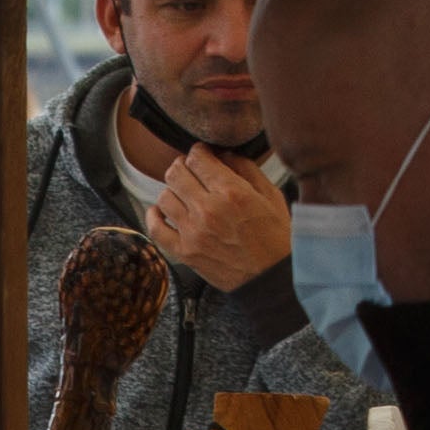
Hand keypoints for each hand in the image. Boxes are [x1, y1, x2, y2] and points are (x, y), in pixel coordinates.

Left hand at [147, 146, 291, 294]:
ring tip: (183, 194)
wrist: (271, 278)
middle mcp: (208, 209)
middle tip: (191, 171)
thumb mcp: (271, 195)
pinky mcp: (184, 252)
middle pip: (175, 173)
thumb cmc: (275, 237)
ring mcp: (193, 232)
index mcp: (231, 192)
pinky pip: (155, 228)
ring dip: (172, 190)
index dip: (198, 152)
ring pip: (164, 196)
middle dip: (183, 166)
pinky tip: (162, 212)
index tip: (202, 155)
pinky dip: (154, 216)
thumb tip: (225, 154)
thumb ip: (247, 169)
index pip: (197, 158)